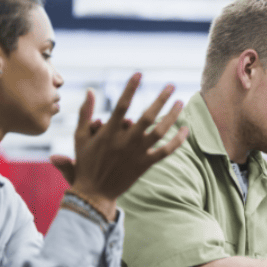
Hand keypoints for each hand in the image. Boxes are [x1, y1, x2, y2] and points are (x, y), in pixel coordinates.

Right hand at [51, 73, 188, 216]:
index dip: (131, 88)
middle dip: (160, 99)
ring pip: (159, 132)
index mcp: (108, 132)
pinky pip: (165, 151)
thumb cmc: (85, 163)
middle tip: (171, 86)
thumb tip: (91, 90)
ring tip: (180, 103)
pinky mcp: (145, 164)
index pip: (121, 105)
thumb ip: (85, 113)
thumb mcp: (80, 137)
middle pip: (147, 116)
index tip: (139, 74)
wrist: (94, 192)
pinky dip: (177, 141)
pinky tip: (186, 129)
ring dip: (172, 116)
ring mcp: (137, 153)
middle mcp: (125, 141)